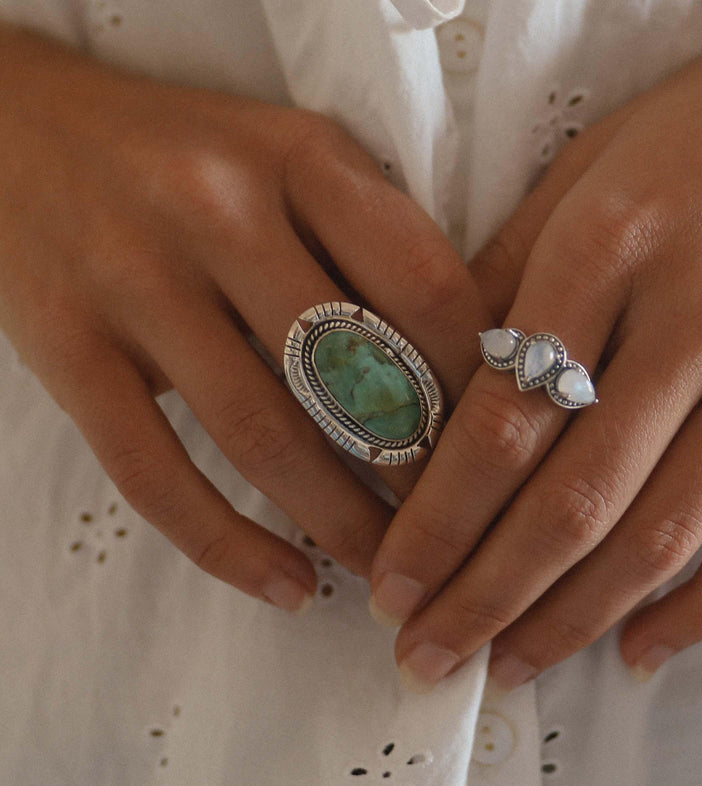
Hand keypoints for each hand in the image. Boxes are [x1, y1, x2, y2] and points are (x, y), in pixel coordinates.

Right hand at [0, 26, 492, 609]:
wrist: (24, 130)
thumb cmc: (193, 156)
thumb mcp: (299, 156)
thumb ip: (379, 240)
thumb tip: (467, 365)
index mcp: (303, 158)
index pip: (426, 286)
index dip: (479, 384)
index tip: (503, 448)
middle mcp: (219, 212)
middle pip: (351, 373)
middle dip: (420, 473)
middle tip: (461, 531)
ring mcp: (136, 284)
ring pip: (263, 436)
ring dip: (341, 523)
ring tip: (391, 572)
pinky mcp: (69, 352)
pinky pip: (155, 474)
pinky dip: (228, 547)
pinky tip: (289, 587)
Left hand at [369, 0, 701, 689]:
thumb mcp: (580, 176)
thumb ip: (499, 281)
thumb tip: (427, 386)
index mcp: (607, 250)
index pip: (504, 421)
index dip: (438, 521)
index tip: (393, 584)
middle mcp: (694, 319)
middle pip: (575, 500)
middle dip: (488, 596)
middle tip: (429, 657)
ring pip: (664, 533)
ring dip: (575, 618)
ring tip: (509, 665)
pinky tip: (637, 650)